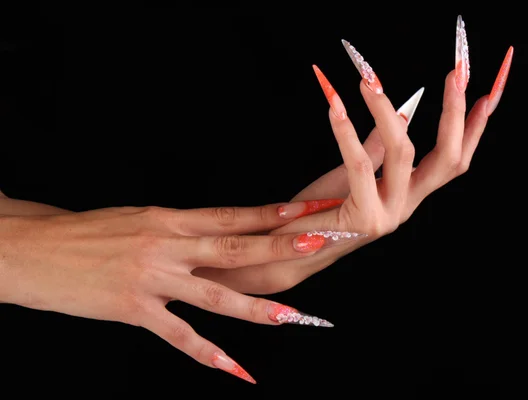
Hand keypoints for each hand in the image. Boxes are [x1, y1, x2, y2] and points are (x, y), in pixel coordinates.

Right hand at [0, 202, 345, 382]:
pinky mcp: (133, 309)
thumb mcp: (139, 217)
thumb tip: (216, 228)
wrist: (33, 249)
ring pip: (214, 295)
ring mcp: (151, 279)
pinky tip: (235, 369)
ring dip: (256, 307)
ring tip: (291, 316)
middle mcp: (166, 245)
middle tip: (319, 243)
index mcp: (169, 217)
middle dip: (279, 246)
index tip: (309, 208)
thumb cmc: (88, 231)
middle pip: (233, 246)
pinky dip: (208, 353)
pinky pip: (178, 336)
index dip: (274, 211)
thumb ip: (179, 226)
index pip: (233, 213)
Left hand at [195, 27, 513, 293]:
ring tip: (369, 80)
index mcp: (410, 194)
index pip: (454, 159)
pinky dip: (347, 130)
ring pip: (404, 154)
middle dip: (455, 113)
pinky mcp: (363, 219)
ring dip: (388, 110)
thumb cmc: (319, 211)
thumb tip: (401, 111)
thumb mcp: (353, 175)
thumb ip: (377, 148)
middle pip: (448, 159)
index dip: (475, 126)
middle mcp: (407, 206)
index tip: (487, 89)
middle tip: (455, 71)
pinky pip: (360, 164)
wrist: (287, 250)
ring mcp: (388, 215)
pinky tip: (336, 105)